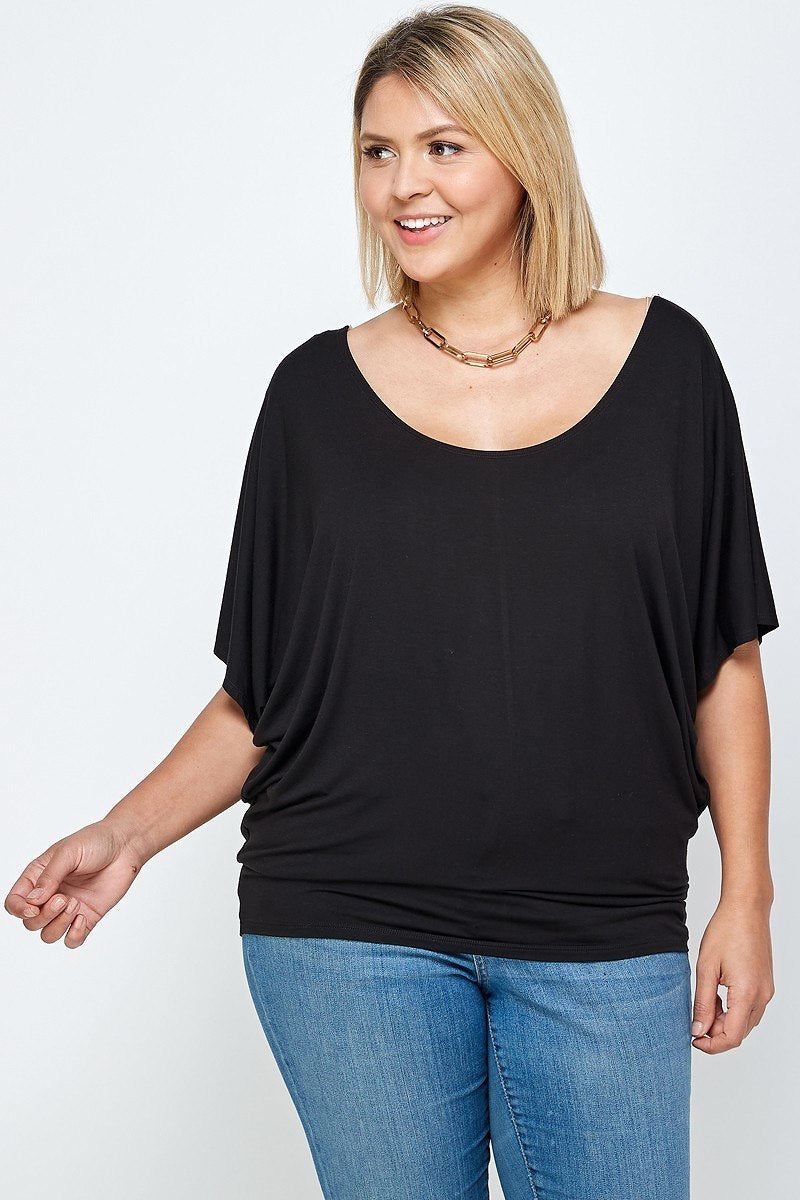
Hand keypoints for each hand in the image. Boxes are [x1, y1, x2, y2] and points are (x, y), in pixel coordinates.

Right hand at [4, 819, 144, 947]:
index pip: (15, 902)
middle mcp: (50, 895)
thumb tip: (33, 901)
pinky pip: (72, 940)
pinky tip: (82, 918)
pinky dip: (73, 936)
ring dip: (58, 925)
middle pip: (31, 922)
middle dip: (44, 916)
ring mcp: (68, 908)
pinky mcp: (87, 916)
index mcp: (38, 877)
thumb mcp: (68, 852)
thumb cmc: (96, 841)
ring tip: (76, 904)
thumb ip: (49, 877)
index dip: (19, 909)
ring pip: (48, 934)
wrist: (126, 845)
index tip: (34, 907)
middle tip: (64, 899)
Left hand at [691, 897, 774, 1053]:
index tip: (693, 1039)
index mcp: (747, 994)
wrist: (746, 909)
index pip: (731, 1037)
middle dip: (716, 1033)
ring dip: (724, 1022)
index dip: (711, 1045)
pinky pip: (750, 1009)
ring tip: (705, 1004)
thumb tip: (698, 1030)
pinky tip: (718, 997)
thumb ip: (702, 1003)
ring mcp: (766, 991)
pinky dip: (733, 1011)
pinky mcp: (766, 985)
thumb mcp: (706, 968)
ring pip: (745, 1023)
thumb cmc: (726, 931)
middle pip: (740, 1033)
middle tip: (695, 1019)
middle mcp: (762, 996)